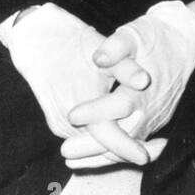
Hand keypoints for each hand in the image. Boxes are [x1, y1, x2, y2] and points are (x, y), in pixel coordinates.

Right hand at [2, 3, 153, 165]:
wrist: (35, 37)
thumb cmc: (71, 43)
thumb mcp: (102, 54)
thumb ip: (125, 69)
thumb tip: (145, 81)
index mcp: (78, 111)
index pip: (108, 139)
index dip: (129, 147)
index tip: (149, 156)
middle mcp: (66, 125)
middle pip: (101, 148)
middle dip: (128, 150)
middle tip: (158, 150)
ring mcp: (59, 125)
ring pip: (93, 143)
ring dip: (118, 144)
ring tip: (149, 145)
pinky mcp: (57, 120)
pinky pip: (85, 135)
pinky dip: (105, 137)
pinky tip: (125, 130)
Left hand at [63, 2, 194, 170]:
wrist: (185, 42)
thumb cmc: (156, 36)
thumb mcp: (135, 33)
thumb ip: (117, 46)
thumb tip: (99, 58)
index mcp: (144, 87)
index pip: (118, 106)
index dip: (94, 112)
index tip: (70, 114)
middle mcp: (151, 108)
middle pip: (121, 136)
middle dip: (92, 146)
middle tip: (64, 151)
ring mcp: (156, 118)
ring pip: (127, 147)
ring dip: (100, 156)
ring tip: (72, 161)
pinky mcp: (157, 122)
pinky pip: (135, 144)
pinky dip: (114, 155)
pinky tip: (94, 159)